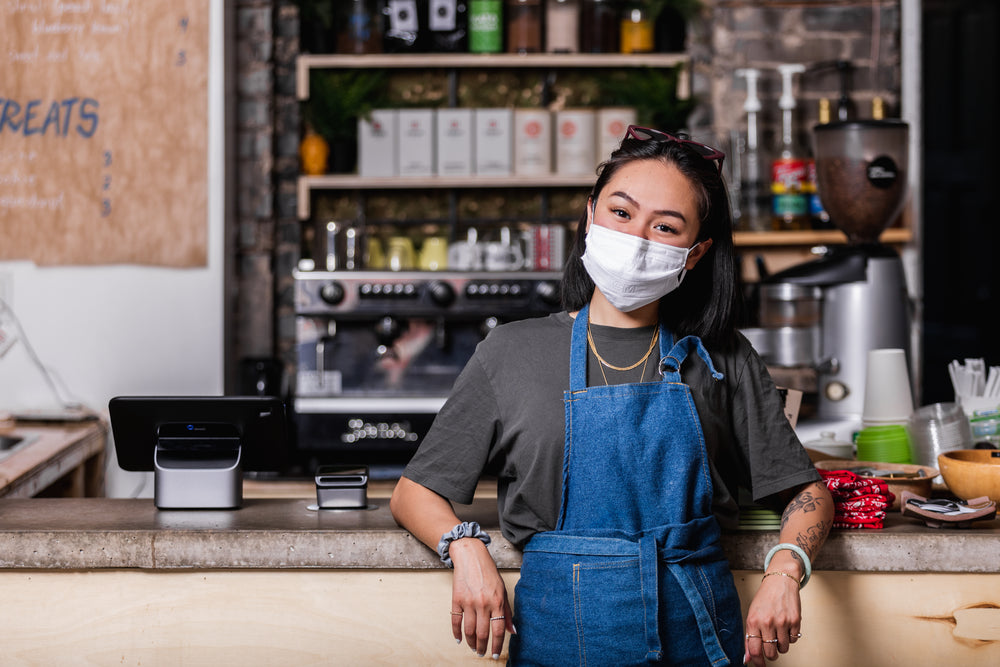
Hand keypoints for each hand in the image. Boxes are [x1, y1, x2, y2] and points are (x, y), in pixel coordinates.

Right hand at [449, 537, 514, 658]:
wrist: (471, 556)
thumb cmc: (488, 573)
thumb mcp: (502, 590)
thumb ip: (507, 611)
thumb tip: (513, 631)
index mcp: (497, 601)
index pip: (498, 630)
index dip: (497, 645)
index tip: (495, 654)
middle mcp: (483, 603)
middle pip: (482, 633)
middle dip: (482, 647)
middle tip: (481, 653)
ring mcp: (469, 602)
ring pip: (469, 630)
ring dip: (470, 643)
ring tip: (472, 648)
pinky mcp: (457, 599)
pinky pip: (456, 621)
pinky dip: (457, 633)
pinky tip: (459, 639)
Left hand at [743, 572, 801, 665]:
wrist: (780, 580)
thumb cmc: (765, 598)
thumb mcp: (752, 615)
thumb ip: (749, 637)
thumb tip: (747, 659)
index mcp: (753, 621)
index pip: (754, 650)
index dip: (757, 662)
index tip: (760, 665)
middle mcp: (767, 622)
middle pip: (770, 653)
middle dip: (771, 655)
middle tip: (771, 649)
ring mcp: (782, 622)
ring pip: (783, 649)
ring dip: (781, 645)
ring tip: (778, 632)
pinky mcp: (795, 621)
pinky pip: (793, 640)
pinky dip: (790, 637)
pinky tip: (786, 626)